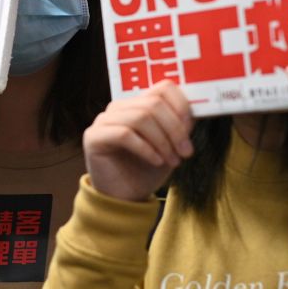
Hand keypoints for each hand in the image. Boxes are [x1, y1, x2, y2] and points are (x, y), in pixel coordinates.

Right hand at [83, 80, 193, 201]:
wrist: (125, 200)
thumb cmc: (147, 171)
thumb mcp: (170, 145)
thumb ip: (179, 125)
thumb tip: (194, 112)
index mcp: (138, 104)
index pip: (162, 88)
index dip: (181, 106)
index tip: (191, 129)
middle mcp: (119, 108)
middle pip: (153, 104)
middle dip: (174, 129)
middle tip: (185, 152)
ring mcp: (103, 120)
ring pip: (140, 118)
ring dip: (162, 141)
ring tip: (172, 160)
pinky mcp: (93, 137)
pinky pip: (124, 134)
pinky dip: (146, 148)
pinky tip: (156, 161)